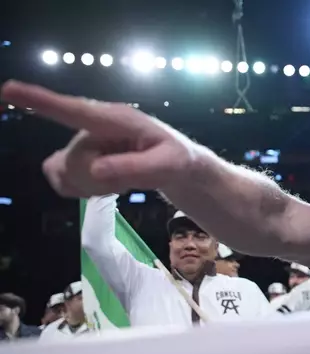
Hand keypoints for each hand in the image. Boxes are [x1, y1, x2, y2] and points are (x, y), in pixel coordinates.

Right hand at [0, 80, 198, 196]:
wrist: (175, 165)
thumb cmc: (175, 159)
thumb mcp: (167, 165)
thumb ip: (136, 168)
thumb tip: (97, 170)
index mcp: (116, 119)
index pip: (74, 110)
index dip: (41, 101)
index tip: (9, 89)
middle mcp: (92, 128)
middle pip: (74, 162)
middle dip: (102, 181)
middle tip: (131, 181)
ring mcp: (82, 145)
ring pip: (65, 174)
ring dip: (93, 186)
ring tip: (122, 180)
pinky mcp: (77, 160)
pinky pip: (62, 182)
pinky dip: (83, 191)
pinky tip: (106, 185)